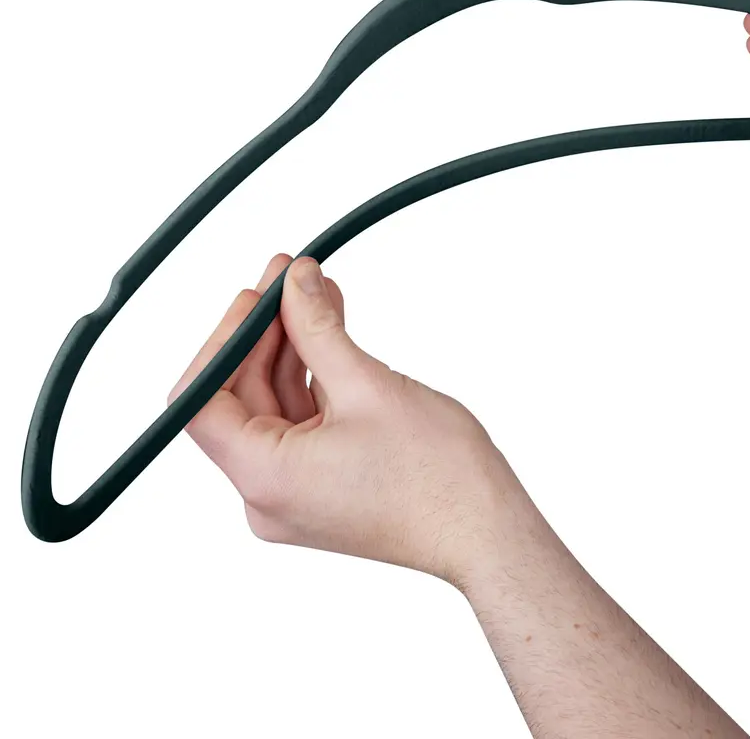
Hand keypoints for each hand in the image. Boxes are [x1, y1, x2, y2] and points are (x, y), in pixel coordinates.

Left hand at [170, 253, 525, 585]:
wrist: (486, 532)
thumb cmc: (438, 476)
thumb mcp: (368, 385)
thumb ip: (318, 328)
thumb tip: (295, 280)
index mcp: (265, 478)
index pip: (204, 402)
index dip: (223, 341)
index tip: (256, 298)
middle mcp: (267, 494)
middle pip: (240, 398)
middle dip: (265, 333)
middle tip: (289, 276)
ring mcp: (295, 494)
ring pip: (274, 406)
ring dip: (293, 348)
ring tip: (316, 293)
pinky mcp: (321, 487)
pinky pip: (302, 423)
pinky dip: (314, 377)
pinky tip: (332, 332)